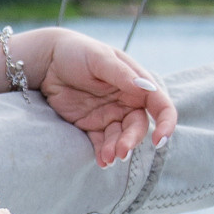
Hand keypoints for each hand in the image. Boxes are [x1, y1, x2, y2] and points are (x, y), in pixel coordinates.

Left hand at [34, 31, 176, 165]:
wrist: (48, 60)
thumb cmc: (78, 52)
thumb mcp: (99, 58)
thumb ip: (121, 74)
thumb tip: (145, 87)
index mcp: (137, 84)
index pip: (160, 106)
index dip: (166, 123)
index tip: (160, 139)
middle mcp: (126, 102)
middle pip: (138, 127)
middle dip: (132, 141)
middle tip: (121, 152)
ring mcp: (109, 115)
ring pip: (120, 138)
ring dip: (116, 150)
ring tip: (107, 158)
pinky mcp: (90, 125)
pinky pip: (100, 143)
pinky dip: (102, 153)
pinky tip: (102, 161)